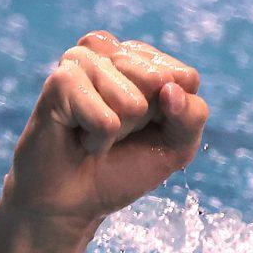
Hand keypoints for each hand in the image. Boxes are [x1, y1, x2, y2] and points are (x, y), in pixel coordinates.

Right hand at [0, 31, 208, 235]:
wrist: (75, 200)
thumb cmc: (125, 166)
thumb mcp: (177, 145)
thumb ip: (192, 115)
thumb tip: (170, 88)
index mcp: (143, 60)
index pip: (186, 77)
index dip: (174, 114)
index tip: (150, 126)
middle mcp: (112, 52)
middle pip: (160, 82)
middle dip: (147, 120)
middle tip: (120, 132)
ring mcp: (83, 61)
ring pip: (133, 100)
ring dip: (121, 130)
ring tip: (97, 133)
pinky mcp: (60, 81)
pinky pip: (106, 119)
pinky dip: (99, 140)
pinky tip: (80, 139)